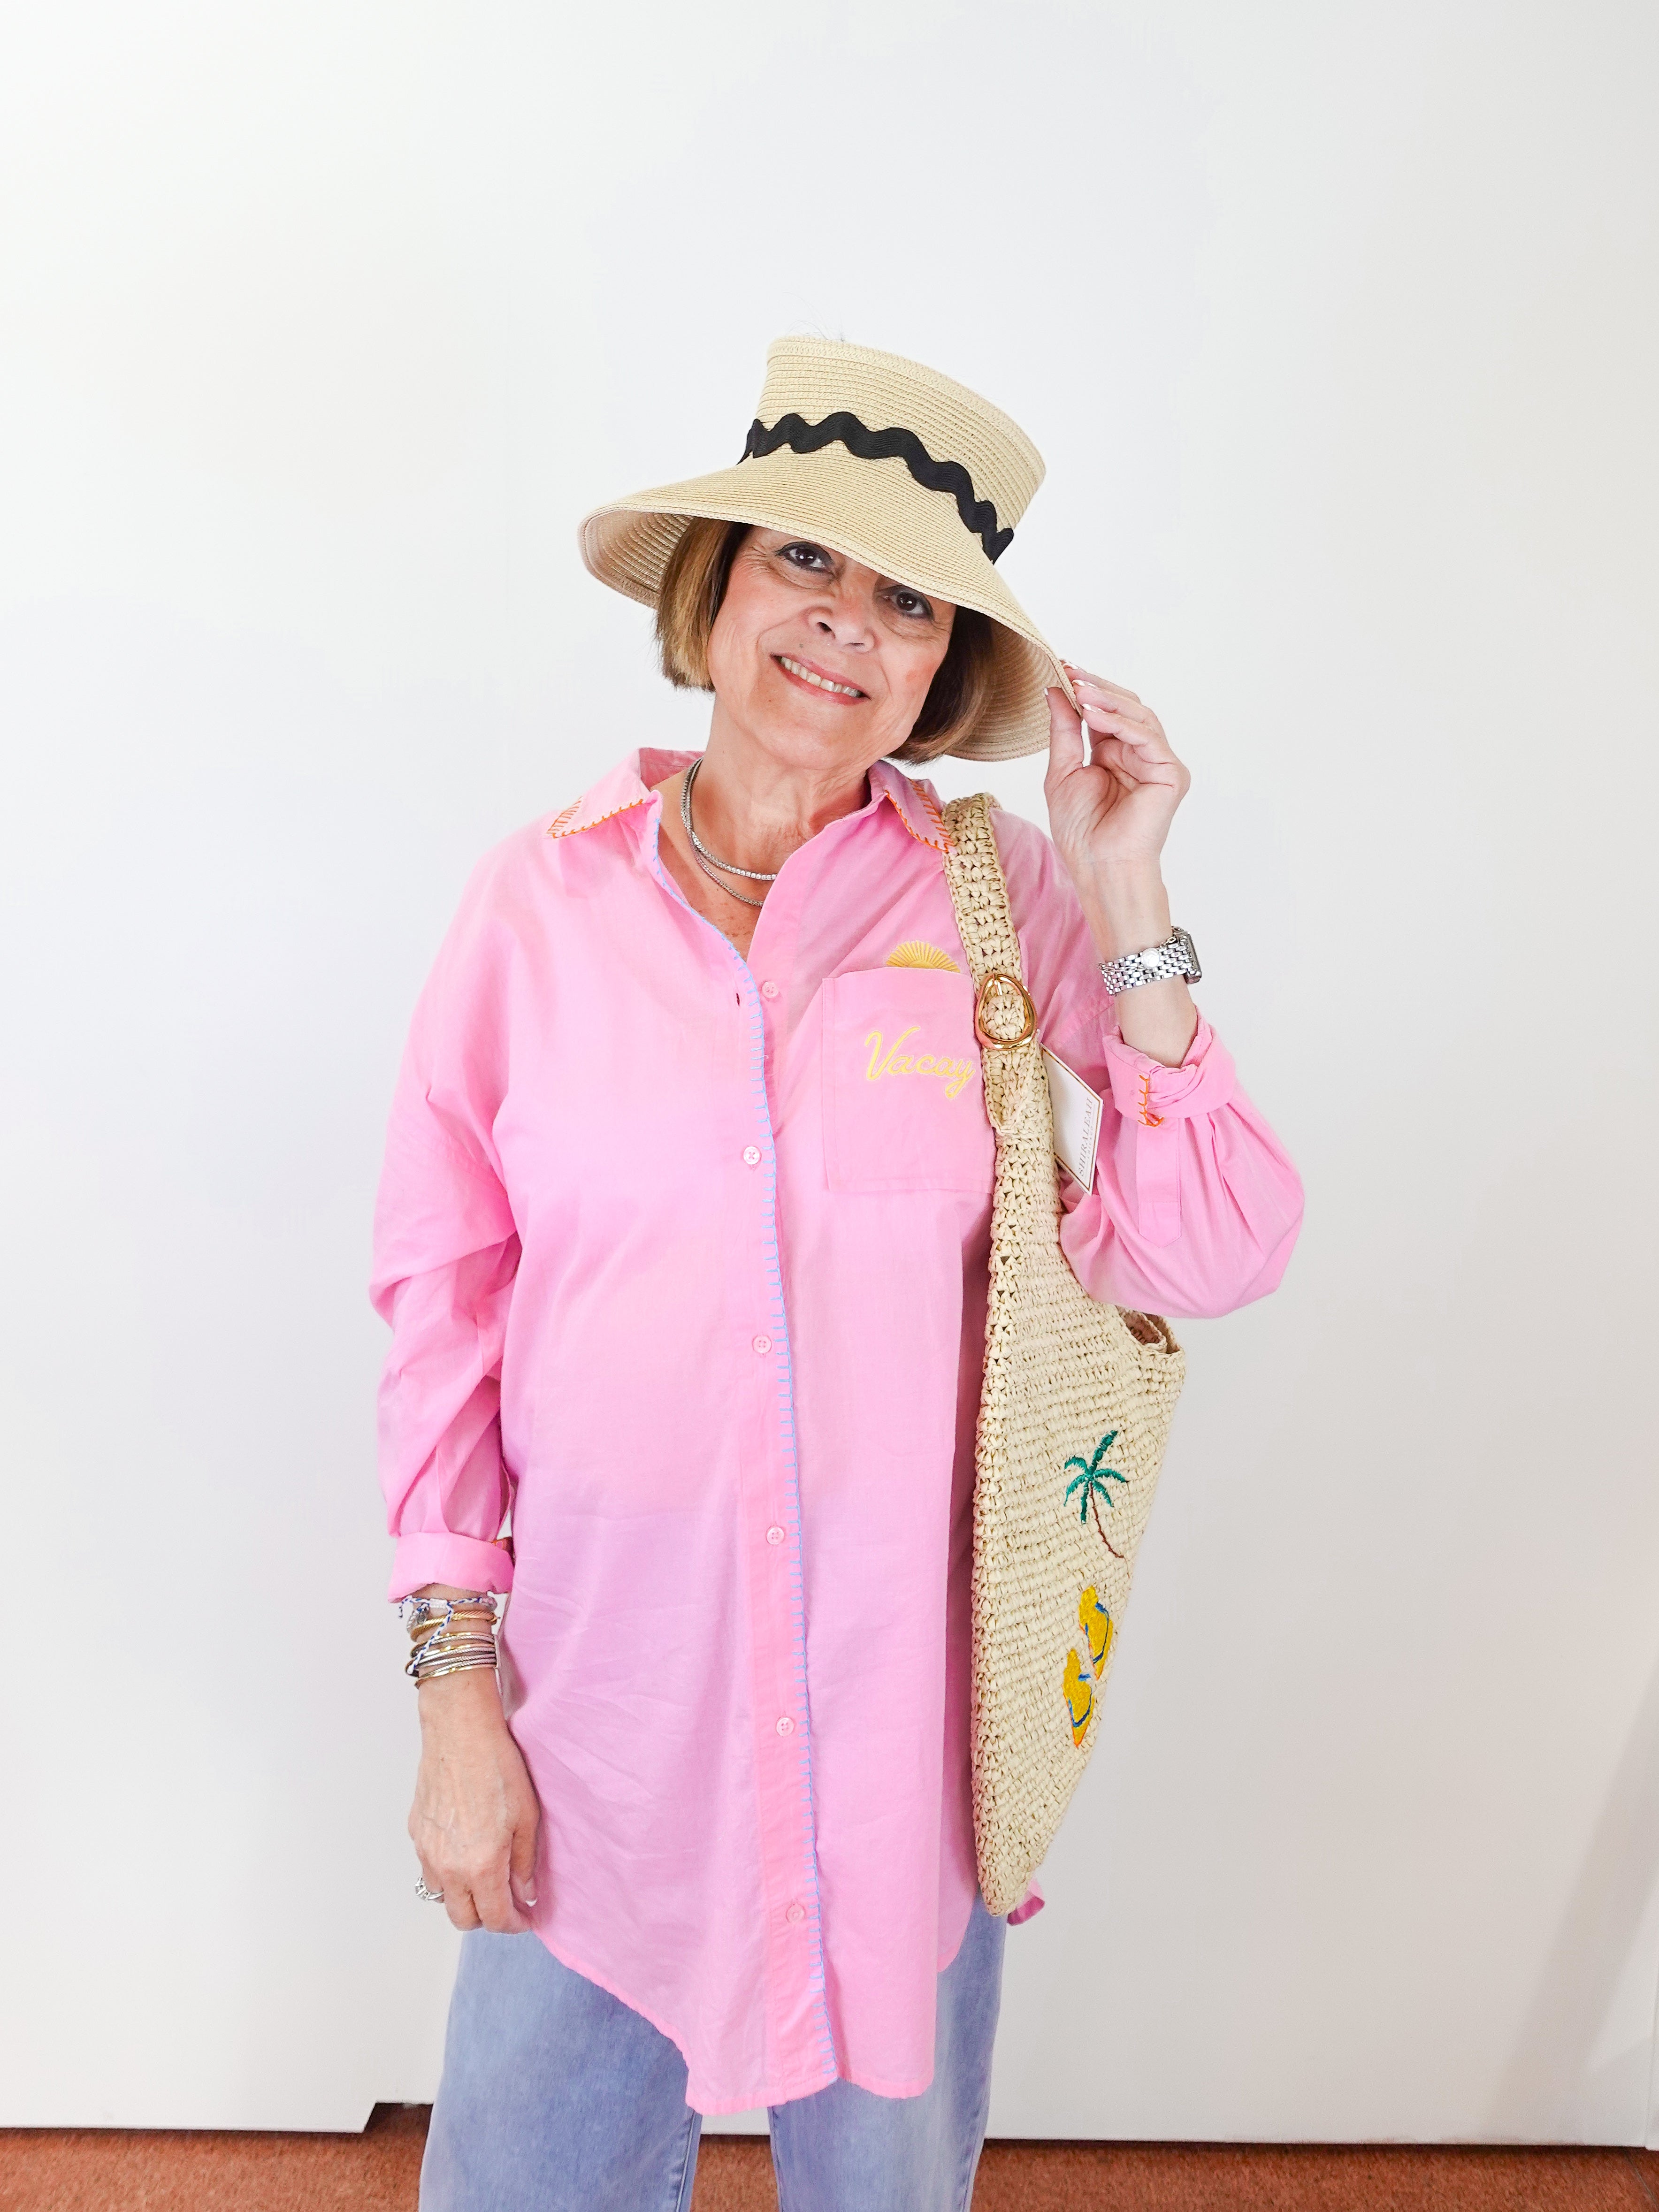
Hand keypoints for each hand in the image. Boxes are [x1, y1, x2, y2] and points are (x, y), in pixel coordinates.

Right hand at [410, 1667, 541, 1933]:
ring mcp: (427, 1851)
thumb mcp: (527, 1816)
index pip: (495, 1919)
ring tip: (484, 1874)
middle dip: (487, 1917)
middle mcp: (448, 1866)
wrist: (461, 1731)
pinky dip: (446, 1871)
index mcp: (480, 1866)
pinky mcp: (415, 1832)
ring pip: (442, 1897)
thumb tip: (526, 1894)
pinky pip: (429, 1868)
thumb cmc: (497, 1766)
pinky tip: (464, 1849)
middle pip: (463, 1919)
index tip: (525, 1917)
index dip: (514, 1924)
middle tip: (506, 1900)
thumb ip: (524, 1863)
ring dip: (463, 1896)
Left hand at [1044, 665, 1197, 1067]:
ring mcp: (1160, 764)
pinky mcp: (1172, 774)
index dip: (1087, 690)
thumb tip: (1056, 690)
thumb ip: (1064, 730)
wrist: (1099, 867)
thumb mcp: (1062, 771)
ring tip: (1081, 687)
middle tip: (1071, 670)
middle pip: (1126, 708)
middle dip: (1098, 688)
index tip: (1063, 667)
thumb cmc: (1081, 832)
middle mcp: (1142, 755)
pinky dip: (1121, 723)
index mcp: (1116, 754)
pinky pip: (1148, 738)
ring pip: (1139, 717)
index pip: (1106, 712)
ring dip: (1108, 700)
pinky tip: (1097, 714)